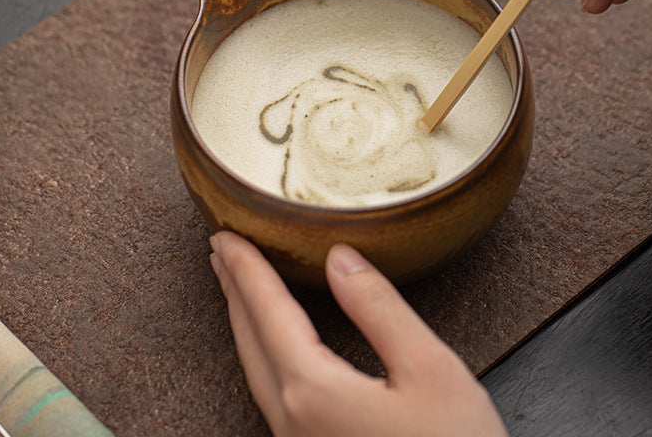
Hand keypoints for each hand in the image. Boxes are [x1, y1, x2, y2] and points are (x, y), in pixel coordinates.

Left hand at [209, 232, 507, 436]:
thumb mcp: (429, 369)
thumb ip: (378, 308)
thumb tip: (339, 257)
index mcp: (314, 392)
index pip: (268, 313)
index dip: (246, 269)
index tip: (226, 235)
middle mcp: (294, 422)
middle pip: (250, 341)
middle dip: (234, 290)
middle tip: (222, 251)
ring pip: (256, 369)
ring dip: (244, 321)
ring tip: (239, 287)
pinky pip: (273, 392)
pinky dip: (263, 350)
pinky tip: (275, 344)